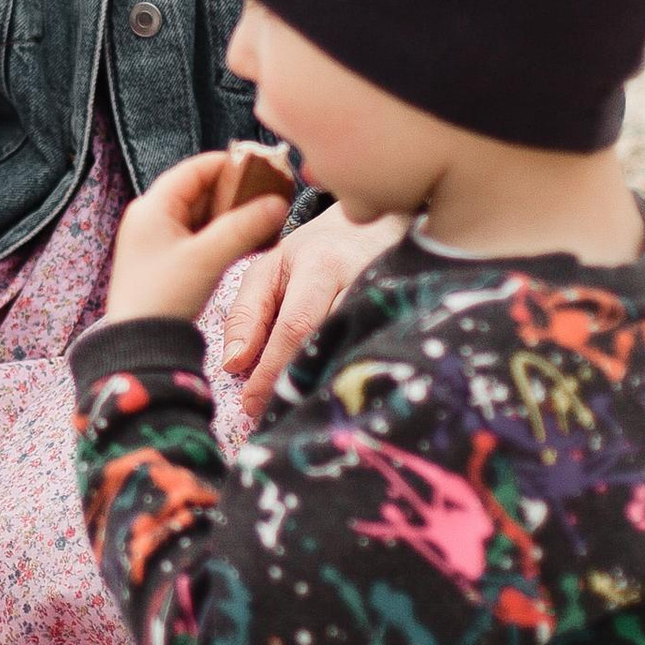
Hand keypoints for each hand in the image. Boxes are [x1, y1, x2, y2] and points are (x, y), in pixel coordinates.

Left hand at [102, 148, 294, 328]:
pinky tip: (246, 239)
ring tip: (263, 218)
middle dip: (235, 193)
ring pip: (201, 215)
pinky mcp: (164, 259)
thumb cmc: (164, 298)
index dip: (230, 165)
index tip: (262, 168)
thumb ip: (244, 226)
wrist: (140, 345)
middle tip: (269, 195)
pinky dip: (221, 234)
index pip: (195, 169)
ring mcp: (156, 239)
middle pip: (199, 190)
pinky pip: (198, 235)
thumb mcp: (208, 257)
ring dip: (230, 215)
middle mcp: (150, 217)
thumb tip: (276, 204)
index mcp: (152, 207)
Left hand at [220, 205, 410, 419]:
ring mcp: (393, 299)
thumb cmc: (314, 252)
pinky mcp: (410, 315)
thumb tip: (234, 365)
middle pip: (329, 345)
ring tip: (299, 415)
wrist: (378, 227)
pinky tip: (334, 399)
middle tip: (274, 417)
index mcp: (322, 266)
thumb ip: (247, 315)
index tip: (251, 405)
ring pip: (356, 353)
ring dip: (325, 387)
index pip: (296, 327)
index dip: (272, 371)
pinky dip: (352, 379)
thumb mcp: (270, 270)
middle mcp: (363, 280)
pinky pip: (378, 354)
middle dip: (297, 386)